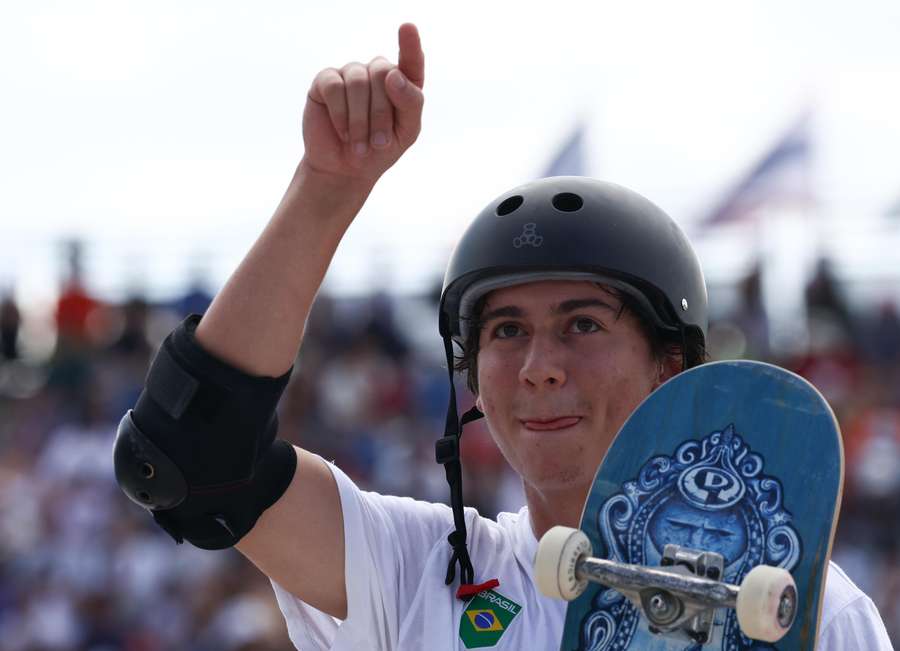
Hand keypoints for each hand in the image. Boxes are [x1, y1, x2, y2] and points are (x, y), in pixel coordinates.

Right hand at [301, 23, 424, 183]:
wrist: (345, 170)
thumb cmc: (379, 150)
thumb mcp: (406, 132)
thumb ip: (410, 103)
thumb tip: (392, 74)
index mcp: (402, 83)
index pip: (410, 60)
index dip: (409, 45)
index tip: (408, 28)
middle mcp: (377, 72)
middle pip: (383, 74)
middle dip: (382, 114)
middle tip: (378, 144)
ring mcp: (351, 74)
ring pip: (358, 82)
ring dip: (361, 120)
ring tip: (359, 146)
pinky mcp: (325, 81)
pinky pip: (335, 87)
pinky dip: (341, 114)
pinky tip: (343, 132)